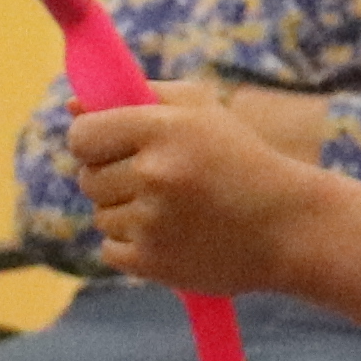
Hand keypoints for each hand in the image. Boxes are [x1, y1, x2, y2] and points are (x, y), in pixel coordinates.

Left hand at [77, 98, 321, 295]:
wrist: (288, 226)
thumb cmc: (240, 159)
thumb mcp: (200, 110)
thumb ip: (137, 97)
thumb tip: (72, 108)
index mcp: (163, 129)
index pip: (82, 136)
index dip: (91, 141)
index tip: (106, 146)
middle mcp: (154, 174)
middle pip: (88, 178)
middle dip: (112, 178)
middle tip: (157, 180)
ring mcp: (152, 222)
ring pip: (101, 215)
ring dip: (126, 213)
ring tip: (174, 210)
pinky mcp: (153, 262)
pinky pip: (111, 249)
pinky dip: (133, 246)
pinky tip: (172, 235)